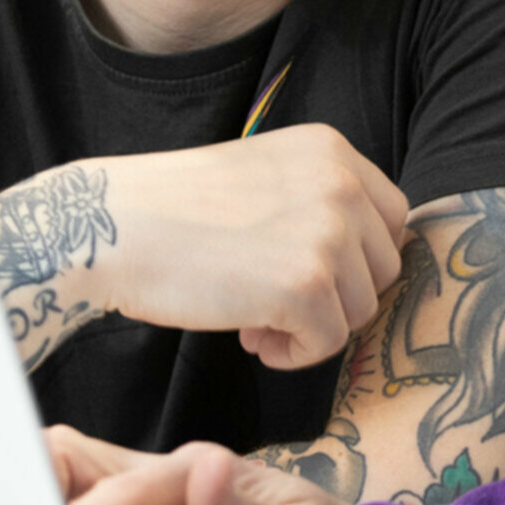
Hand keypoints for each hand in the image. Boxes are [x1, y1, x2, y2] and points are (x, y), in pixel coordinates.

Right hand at [100, 124, 410, 367]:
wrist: (114, 226)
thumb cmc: (176, 209)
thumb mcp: (266, 176)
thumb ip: (318, 203)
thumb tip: (363, 267)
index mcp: (332, 150)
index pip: (389, 217)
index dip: (356, 259)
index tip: (309, 274)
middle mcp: (342, 184)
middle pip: (383, 268)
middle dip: (337, 296)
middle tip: (276, 304)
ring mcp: (328, 234)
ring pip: (360, 309)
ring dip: (313, 326)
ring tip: (256, 319)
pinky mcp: (306, 286)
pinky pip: (329, 343)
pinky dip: (294, 353)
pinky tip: (250, 336)